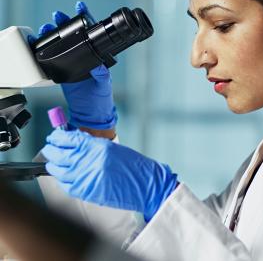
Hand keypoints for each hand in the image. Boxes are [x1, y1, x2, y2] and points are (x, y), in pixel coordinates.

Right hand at [38, 1, 116, 129]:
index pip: (92, 36)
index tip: (81, 10)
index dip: (86, 21)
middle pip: (74, 37)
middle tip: (58, 17)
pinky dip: (47, 51)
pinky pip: (53, 59)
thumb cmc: (101, 99)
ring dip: (55, 35)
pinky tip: (41, 44)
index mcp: (97, 58)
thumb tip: (98, 66)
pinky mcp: (63, 72)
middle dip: (66, 25)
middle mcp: (85, 58)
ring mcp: (72, 64)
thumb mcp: (104, 86)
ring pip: (62, 45)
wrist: (90, 113)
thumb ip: (102, 76)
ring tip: (47, 28)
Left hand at [42, 129, 177, 221]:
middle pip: (58, 154)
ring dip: (53, 165)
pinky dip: (61, 179)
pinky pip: (66, 185)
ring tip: (53, 162)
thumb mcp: (111, 148)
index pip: (67, 139)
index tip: (54, 137)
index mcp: (96, 147)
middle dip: (50, 150)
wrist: (145, 184)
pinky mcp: (86, 193)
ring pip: (58, 171)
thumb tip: (72, 142)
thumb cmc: (133, 165)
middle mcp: (88, 162)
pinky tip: (63, 175)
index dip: (56, 137)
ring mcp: (85, 178)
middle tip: (50, 148)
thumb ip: (90, 145)